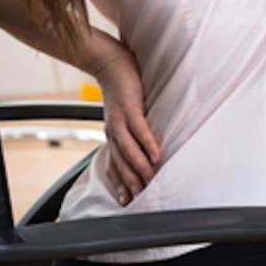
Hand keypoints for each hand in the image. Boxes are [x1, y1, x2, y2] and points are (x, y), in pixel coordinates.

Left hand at [88, 39, 160, 203]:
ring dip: (139, 168)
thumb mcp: (125, 114)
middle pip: (121, 163)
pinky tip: (156, 156)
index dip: (120, 184)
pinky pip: (139, 130)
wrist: (109, 63)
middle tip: (142, 200)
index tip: (127, 202)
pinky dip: (147, 144)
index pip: (115, 165)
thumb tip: (147, 145)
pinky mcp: (129, 108)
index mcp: (112, 135)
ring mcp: (120, 121)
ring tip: (151, 182)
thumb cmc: (122, 88)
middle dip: (131, 183)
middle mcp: (113, 132)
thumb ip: (134, 130)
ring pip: (128, 150)